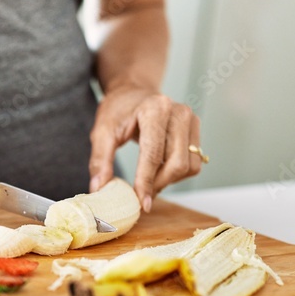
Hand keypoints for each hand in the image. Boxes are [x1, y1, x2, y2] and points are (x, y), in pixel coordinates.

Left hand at [88, 87, 201, 211]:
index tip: (142, 203)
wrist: (132, 92)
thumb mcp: (102, 132)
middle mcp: (179, 113)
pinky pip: (193, 162)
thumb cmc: (118, 110)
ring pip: (188, 166)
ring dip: (169, 181)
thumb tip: (99, 188)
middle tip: (142, 195)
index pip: (154, 154)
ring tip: (149, 181)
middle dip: (159, 184)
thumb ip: (100, 160)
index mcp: (155, 109)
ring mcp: (191, 120)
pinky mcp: (195, 129)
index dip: (147, 182)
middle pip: (177, 163)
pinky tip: (160, 171)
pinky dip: (177, 174)